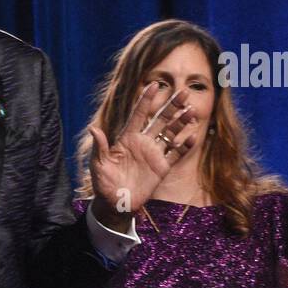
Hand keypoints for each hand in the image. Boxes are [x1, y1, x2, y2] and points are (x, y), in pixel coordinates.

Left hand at [88, 83, 199, 228]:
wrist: (115, 203)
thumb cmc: (103, 183)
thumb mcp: (98, 165)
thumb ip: (99, 147)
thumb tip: (93, 129)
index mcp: (127, 138)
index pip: (139, 114)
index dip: (146, 100)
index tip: (154, 84)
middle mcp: (142, 143)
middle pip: (160, 120)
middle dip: (172, 106)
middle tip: (184, 91)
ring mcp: (154, 154)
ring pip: (171, 134)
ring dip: (181, 122)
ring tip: (192, 110)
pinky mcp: (162, 168)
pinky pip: (176, 154)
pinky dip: (184, 146)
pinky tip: (193, 137)